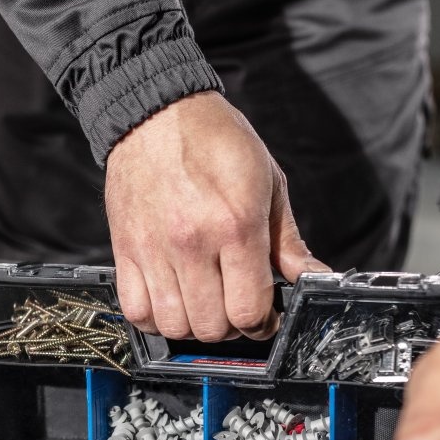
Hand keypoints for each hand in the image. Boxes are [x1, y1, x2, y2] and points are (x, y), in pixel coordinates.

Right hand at [104, 91, 329, 341]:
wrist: (156, 112)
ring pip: (175, 325)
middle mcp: (192, 241)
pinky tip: (172, 302)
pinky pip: (137, 311)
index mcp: (235, 224)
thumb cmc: (215, 140)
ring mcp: (154, 249)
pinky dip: (156, 319)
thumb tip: (314, 277)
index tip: (265, 316)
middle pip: (213, 326)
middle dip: (232, 327)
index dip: (264, 324)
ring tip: (205, 305)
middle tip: (236, 308)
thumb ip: (288, 241)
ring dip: (194, 326)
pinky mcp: (125, 249)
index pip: (250, 310)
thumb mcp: (269, 182)